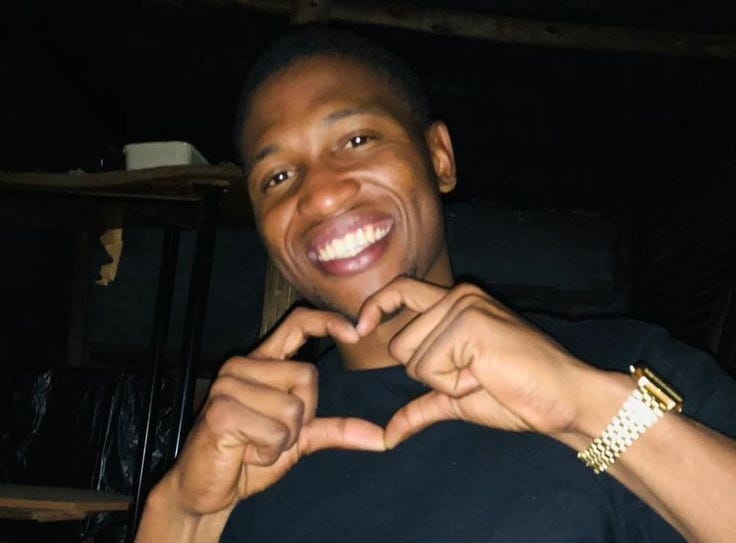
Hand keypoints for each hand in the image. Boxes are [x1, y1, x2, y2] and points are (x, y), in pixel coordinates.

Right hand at [161, 307, 385, 515]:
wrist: (206, 489)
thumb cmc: (249, 457)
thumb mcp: (298, 440)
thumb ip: (334, 430)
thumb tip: (381, 437)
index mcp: (261, 363)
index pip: (296, 324)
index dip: (326, 321)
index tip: (355, 332)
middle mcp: (242, 366)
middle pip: (307, 377)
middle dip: (302, 418)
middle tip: (270, 435)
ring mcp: (229, 385)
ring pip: (294, 408)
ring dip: (283, 440)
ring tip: (255, 444)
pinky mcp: (223, 410)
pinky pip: (276, 431)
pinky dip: (269, 452)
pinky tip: (245, 452)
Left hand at [357, 277, 591, 447]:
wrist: (563, 400)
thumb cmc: (517, 395)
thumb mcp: (458, 398)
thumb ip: (422, 406)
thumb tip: (388, 435)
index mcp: (456, 302)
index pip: (400, 290)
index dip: (375, 307)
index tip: (358, 328)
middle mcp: (457, 295)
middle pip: (399, 343)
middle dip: (428, 374)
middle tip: (474, 374)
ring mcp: (462, 307)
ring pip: (410, 357)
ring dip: (443, 381)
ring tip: (483, 374)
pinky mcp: (468, 323)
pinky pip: (429, 367)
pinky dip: (453, 385)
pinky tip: (486, 376)